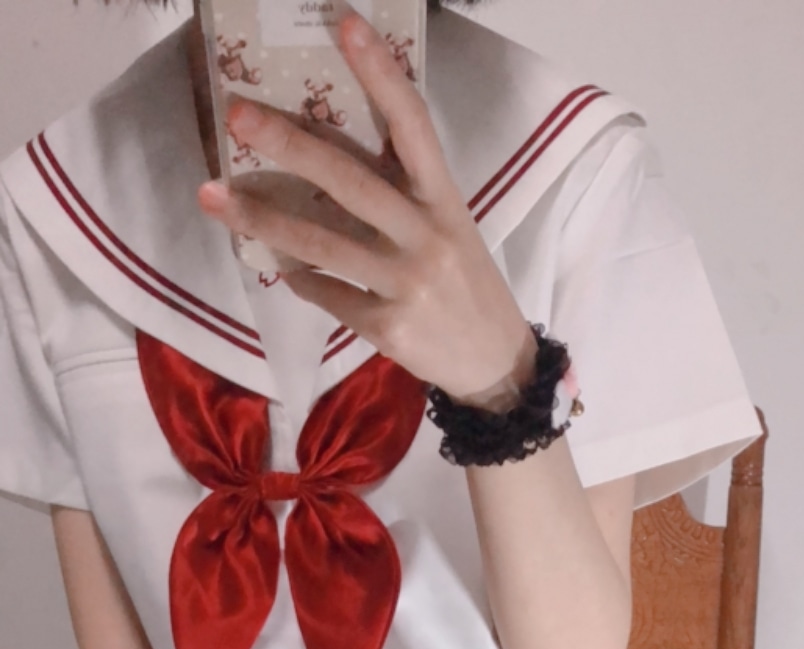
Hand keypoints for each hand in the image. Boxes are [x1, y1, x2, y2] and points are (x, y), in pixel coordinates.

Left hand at [197, 12, 536, 406]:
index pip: (412, 125)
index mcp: (444, 199)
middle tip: (238, 115)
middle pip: (350, 181)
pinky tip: (284, 268)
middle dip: (291, 145)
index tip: (345, 25)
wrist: (496, 363)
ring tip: (212, 197)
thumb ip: (403, 192)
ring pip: (323, 243)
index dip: (380, 73)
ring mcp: (407, 283)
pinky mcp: (389, 326)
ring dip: (264, 218)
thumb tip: (325, 154)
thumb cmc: (463, 283)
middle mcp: (427, 236)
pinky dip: (301, 278)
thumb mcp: (448, 226)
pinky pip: (328, 294)